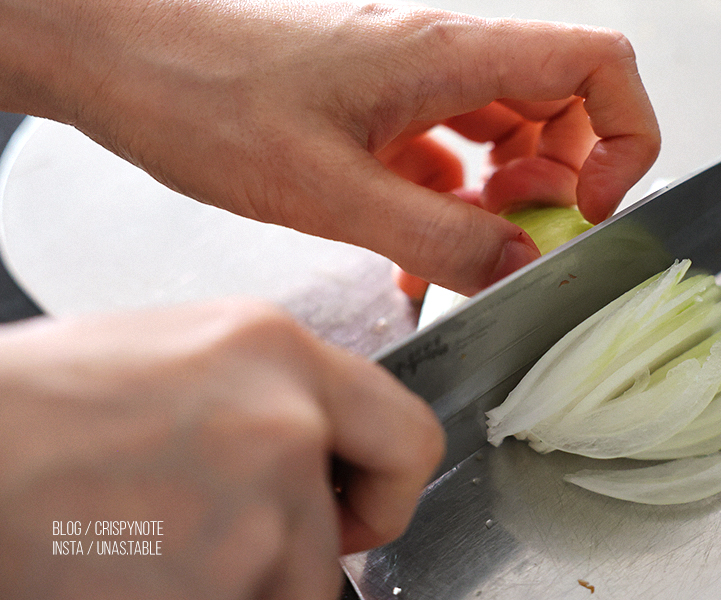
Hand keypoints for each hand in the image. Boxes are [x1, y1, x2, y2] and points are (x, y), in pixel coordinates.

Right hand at [0, 300, 443, 599]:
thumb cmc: (47, 405)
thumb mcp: (187, 355)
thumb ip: (274, 397)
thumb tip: (320, 446)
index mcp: (278, 351)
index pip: (409, 436)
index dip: (392, 486)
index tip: (361, 507)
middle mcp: (285, 426)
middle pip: (348, 533)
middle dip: (312, 548)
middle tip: (242, 537)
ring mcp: (258, 516)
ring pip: (292, 584)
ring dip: (239, 579)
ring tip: (155, 538)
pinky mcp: (222, 593)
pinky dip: (204, 596)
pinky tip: (142, 565)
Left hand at [3, 0, 659, 296]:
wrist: (127, 62)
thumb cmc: (206, 96)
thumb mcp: (330, 189)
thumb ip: (437, 234)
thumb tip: (519, 267)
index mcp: (449, 55)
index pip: (598, 63)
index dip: (625, 136)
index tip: (591, 208)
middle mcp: (442, 60)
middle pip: (561, 105)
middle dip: (560, 183)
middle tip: (520, 242)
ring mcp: (411, 86)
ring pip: (506, 135)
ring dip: (504, 199)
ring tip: (466, 249)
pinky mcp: (379, 114)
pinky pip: (448, 157)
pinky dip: (452, 205)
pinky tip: (417, 246)